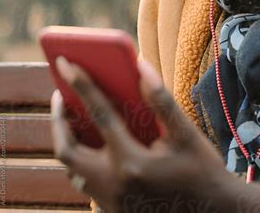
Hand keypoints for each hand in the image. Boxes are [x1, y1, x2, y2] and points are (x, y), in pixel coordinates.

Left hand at [50, 57, 259, 212]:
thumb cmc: (201, 172)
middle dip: (58, 119)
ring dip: (68, 140)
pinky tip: (93, 141)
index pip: (99, 114)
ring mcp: (110, 200)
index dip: (81, 84)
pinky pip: (85, 181)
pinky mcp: (112, 209)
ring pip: (72, 169)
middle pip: (68, 149)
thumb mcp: (186, 134)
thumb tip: (141, 67)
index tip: (65, 62)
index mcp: (132, 162)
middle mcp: (113, 184)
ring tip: (72, 115)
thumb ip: (161, 99)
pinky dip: (83, 158)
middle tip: (60, 94)